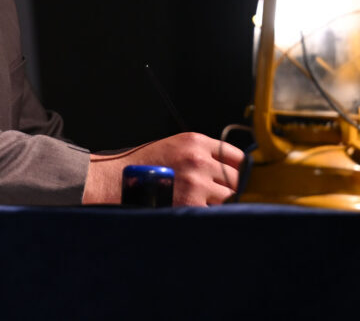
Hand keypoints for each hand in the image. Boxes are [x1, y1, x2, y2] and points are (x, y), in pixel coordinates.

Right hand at [82, 132, 244, 205]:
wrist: (115, 180)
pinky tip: (207, 218)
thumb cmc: (143, 166)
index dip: (243, 171)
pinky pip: (215, 213)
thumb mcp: (174, 147)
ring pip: (230, 198)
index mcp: (196, 142)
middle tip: (231, 199)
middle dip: (236, 190)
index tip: (245, 180)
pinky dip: (214, 217)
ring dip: (226, 206)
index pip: (237, 156)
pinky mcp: (189, 204)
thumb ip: (202, 155)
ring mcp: (195, 183)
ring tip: (216, 209)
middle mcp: (198, 160)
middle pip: (237, 178)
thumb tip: (228, 172)